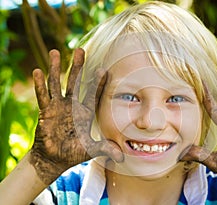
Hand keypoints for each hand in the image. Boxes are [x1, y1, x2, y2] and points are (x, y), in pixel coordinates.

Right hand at [30, 48, 122, 184]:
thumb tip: (121, 156)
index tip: (104, 69)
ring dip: (55, 68)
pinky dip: (39, 85)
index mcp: (85, 112)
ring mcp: (58, 107)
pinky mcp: (45, 111)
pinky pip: (42, 96)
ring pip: (57, 84)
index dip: (98, 83)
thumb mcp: (91, 149)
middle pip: (75, 82)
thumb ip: (105, 149)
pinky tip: (37, 71)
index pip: (94, 94)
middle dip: (78, 66)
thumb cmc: (73, 153)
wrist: (54, 159)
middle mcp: (72, 106)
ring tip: (55, 51)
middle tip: (80, 50)